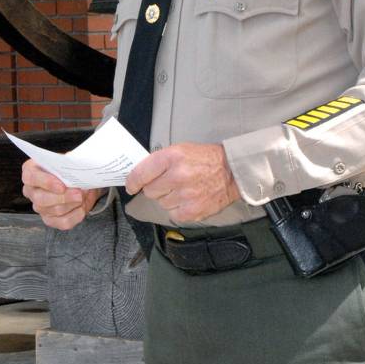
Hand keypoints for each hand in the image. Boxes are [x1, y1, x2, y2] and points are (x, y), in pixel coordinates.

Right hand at [21, 158, 102, 229]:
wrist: (80, 181)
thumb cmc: (69, 169)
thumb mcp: (68, 160)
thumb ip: (69, 163)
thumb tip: (76, 168)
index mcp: (30, 171)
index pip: (31, 178)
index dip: (46, 183)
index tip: (62, 186)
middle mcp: (31, 191)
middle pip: (41, 199)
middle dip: (63, 197)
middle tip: (79, 193)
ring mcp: (39, 207)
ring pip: (53, 211)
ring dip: (72, 204)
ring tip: (83, 196)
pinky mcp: (50, 219)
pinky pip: (62, 222)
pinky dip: (75, 215)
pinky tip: (82, 208)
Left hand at [126, 143, 240, 222]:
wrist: (233, 172)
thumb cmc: (205, 159)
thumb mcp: (181, 150)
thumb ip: (160, 162)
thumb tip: (140, 176)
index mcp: (172, 157)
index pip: (141, 174)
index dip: (132, 181)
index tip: (131, 185)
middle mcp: (177, 176)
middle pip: (149, 191)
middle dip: (156, 188)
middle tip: (169, 183)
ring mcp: (185, 195)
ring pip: (161, 203)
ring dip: (168, 198)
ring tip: (183, 189)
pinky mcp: (192, 211)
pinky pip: (172, 214)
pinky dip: (178, 208)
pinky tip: (189, 199)